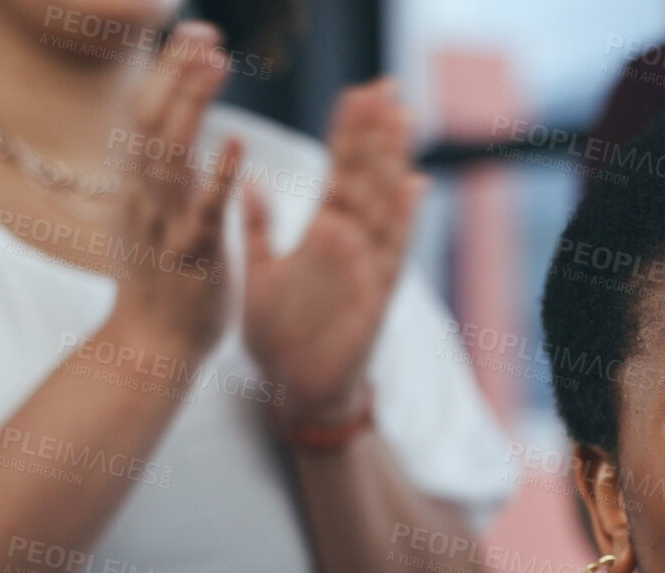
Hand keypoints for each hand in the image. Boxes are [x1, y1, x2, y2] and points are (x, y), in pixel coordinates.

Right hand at [110, 21, 244, 354]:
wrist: (150, 346)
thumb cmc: (160, 279)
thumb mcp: (152, 213)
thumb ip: (160, 169)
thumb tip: (169, 121)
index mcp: (137, 186)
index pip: (145, 113)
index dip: (168, 70)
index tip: (194, 34)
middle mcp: (144, 198)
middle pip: (151, 121)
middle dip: (176, 73)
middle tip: (205, 33)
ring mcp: (165, 226)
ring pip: (170, 155)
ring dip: (192, 105)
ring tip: (215, 63)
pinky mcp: (193, 257)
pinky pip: (204, 212)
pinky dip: (218, 175)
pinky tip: (237, 142)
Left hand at [241, 78, 427, 425]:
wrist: (296, 394)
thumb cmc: (280, 339)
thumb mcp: (258, 275)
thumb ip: (258, 230)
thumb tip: (250, 181)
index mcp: (324, 236)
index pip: (340, 173)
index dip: (348, 135)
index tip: (356, 94)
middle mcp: (350, 246)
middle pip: (368, 179)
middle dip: (376, 134)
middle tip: (387, 86)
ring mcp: (366, 269)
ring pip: (383, 205)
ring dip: (392, 162)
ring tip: (401, 119)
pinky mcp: (374, 298)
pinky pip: (392, 254)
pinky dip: (403, 221)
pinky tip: (413, 186)